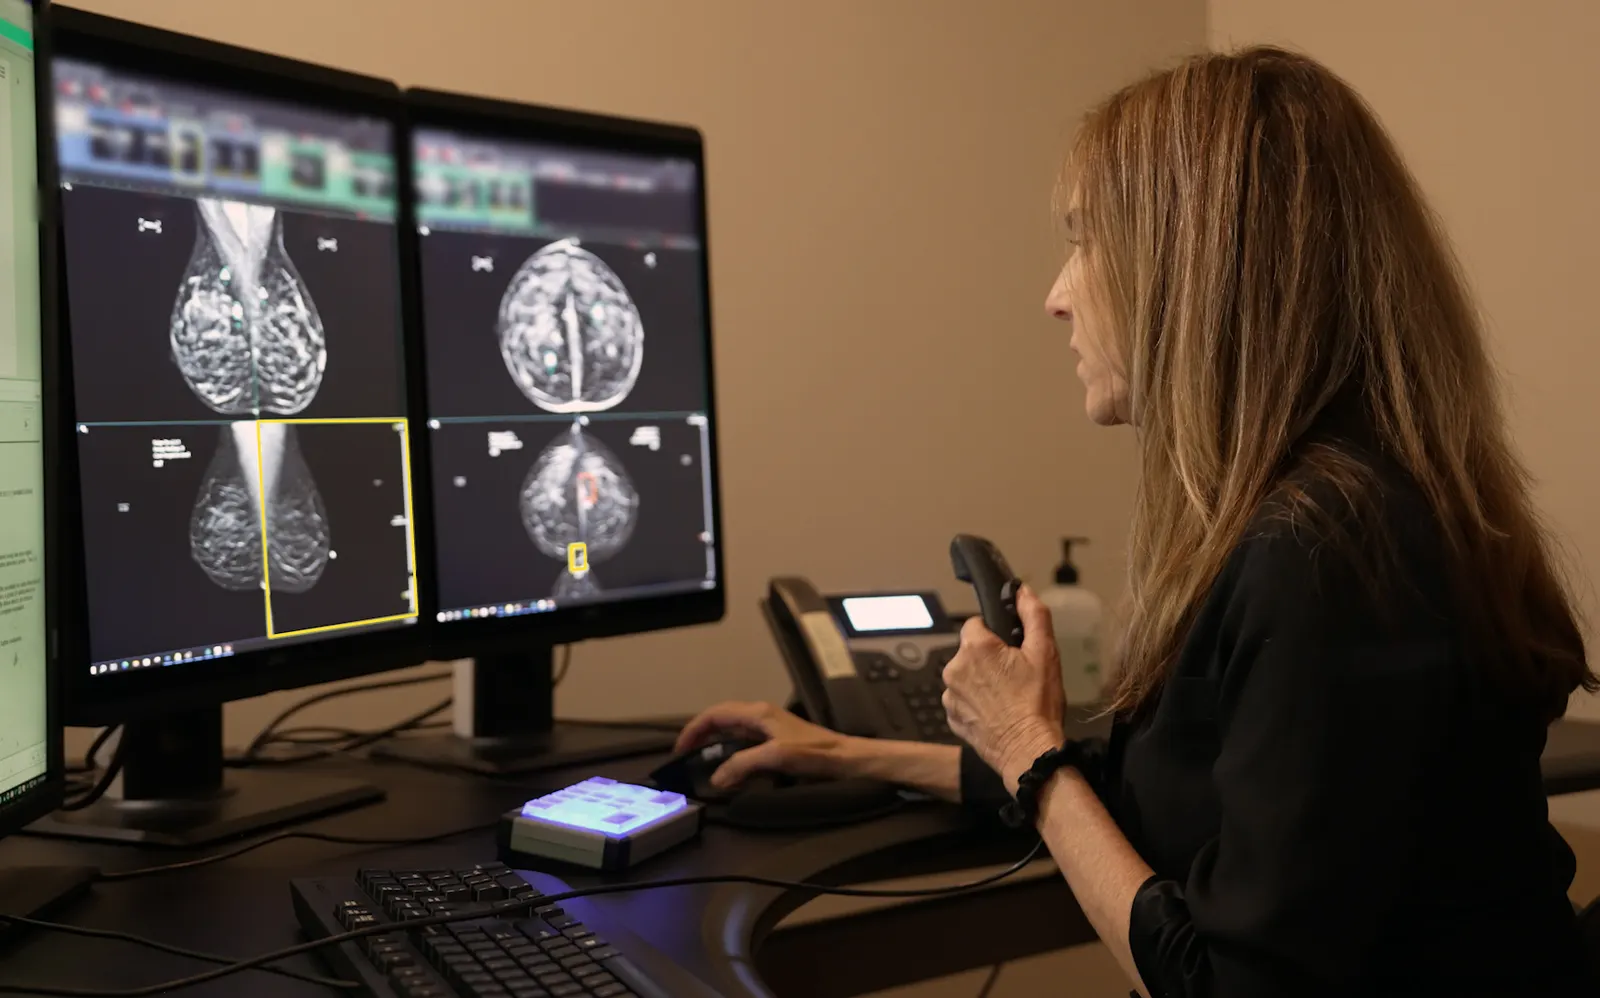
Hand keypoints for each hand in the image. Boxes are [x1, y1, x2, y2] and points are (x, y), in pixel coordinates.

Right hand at [674, 701, 851, 788]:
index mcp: (758, 713)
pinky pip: (744, 743)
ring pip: (732, 731)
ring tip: (701, 761)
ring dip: (714, 743)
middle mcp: (761, 716)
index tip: (680, 749)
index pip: (715, 714)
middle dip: (700, 734)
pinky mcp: (776, 740)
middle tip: (685, 756)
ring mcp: (769, 727)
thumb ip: (743, 764)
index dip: (694, 729)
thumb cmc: (815, 754)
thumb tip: (716, 778)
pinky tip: (730, 768)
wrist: (846, 759)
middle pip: (721, 719)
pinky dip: (730, 752)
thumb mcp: (776, 758)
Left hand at [942, 585, 1066, 791]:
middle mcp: (954, 669)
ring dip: (981, 681)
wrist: (1029, 751)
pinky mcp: (952, 717)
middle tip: (1015, 676)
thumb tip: (1022, 591)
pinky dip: (976, 703)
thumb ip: (1034, 615)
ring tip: (1007, 697)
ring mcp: (950, 695)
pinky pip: (962, 700)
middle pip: (970, 651)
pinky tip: (997, 712)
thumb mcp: (1045, 653)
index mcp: (975, 648)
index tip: (1011, 650)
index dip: (996, 635)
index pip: (976, 624)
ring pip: (965, 676)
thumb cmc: (1038, 703)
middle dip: (989, 659)